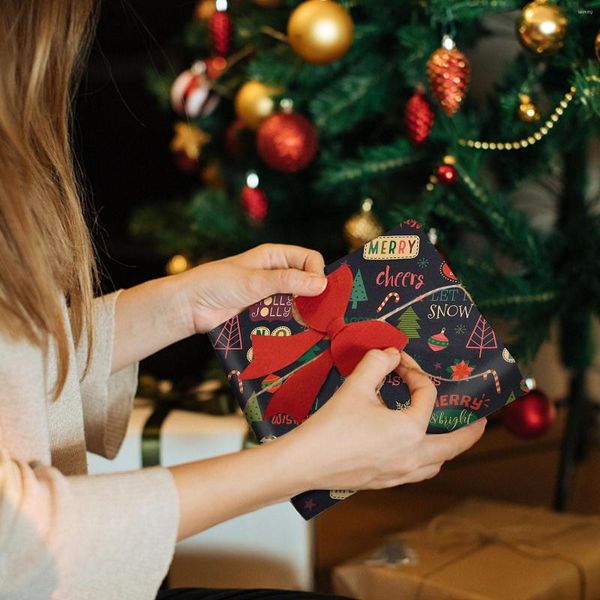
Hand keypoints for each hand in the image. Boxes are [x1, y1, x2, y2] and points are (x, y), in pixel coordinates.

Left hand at [174, 244, 326, 333]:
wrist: (190, 307)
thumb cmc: (217, 284)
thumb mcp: (255, 281)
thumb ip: (288, 282)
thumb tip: (321, 284)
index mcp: (275, 257)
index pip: (310, 259)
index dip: (318, 273)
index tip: (319, 292)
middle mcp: (276, 275)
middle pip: (307, 284)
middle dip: (314, 298)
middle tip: (321, 315)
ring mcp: (270, 296)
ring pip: (298, 304)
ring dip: (302, 315)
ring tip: (308, 328)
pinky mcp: (263, 315)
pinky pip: (284, 320)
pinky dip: (290, 327)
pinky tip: (294, 336)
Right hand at [281, 350, 485, 490]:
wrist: (304, 462)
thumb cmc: (330, 425)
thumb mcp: (355, 386)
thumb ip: (376, 362)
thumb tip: (390, 353)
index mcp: (410, 430)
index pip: (426, 395)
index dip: (415, 373)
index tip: (397, 363)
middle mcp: (412, 456)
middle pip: (453, 445)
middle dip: (469, 432)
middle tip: (480, 421)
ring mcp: (399, 473)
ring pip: (436, 464)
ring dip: (447, 450)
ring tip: (448, 437)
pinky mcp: (384, 482)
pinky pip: (418, 473)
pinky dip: (426, 461)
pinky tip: (414, 452)